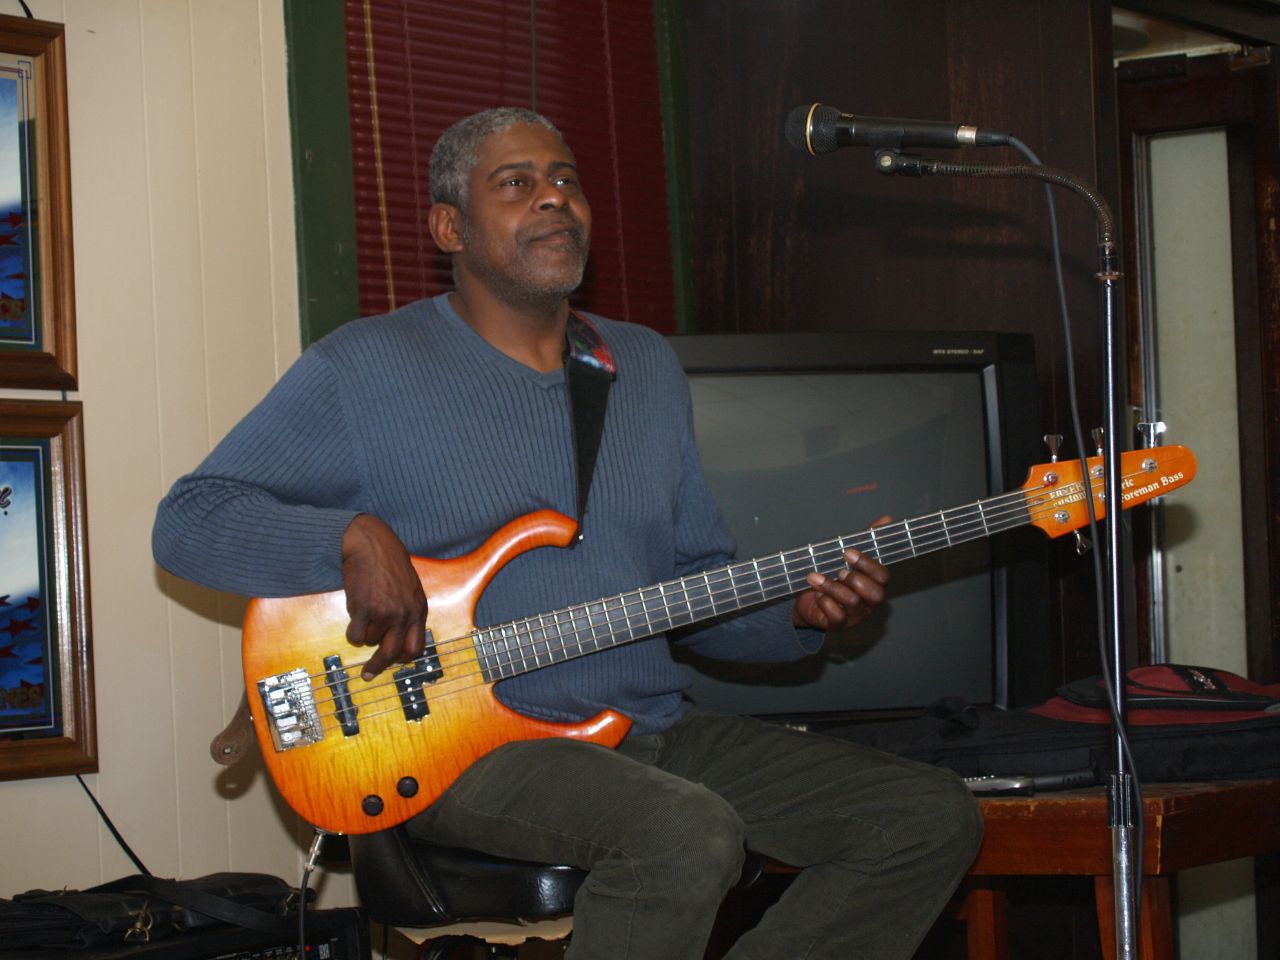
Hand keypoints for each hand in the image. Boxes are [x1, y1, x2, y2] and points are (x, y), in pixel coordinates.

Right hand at [341, 514, 428, 679]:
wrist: (371, 543)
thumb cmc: (388, 562)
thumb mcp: (409, 587)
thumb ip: (408, 612)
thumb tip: (400, 639)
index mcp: (419, 609)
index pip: (416, 647)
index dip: (403, 658)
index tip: (394, 663)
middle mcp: (405, 614)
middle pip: (393, 654)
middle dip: (378, 667)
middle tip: (368, 674)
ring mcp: (385, 613)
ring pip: (369, 642)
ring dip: (363, 634)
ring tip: (363, 614)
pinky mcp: (364, 609)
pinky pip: (355, 635)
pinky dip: (351, 630)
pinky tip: (354, 613)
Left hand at [792, 516, 890, 631]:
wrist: (808, 600)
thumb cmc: (833, 576)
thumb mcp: (848, 558)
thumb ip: (866, 540)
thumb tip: (887, 519)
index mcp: (874, 584)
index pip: (883, 576)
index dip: (868, 564)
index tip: (848, 552)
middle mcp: (869, 602)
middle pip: (875, 594)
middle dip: (855, 579)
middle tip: (838, 569)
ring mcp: (855, 615)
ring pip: (853, 603)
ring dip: (833, 588)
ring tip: (814, 577)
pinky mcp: (838, 625)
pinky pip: (838, 618)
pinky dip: (827, 604)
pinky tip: (817, 595)